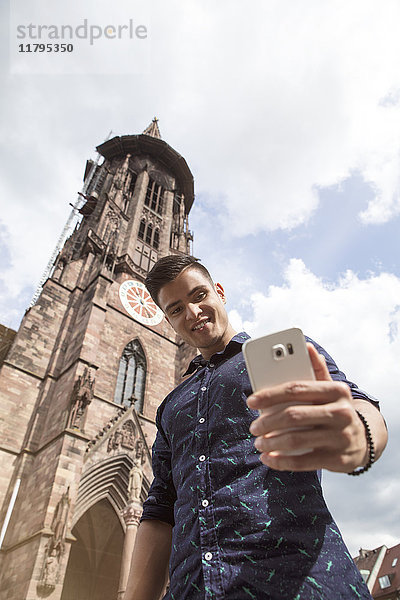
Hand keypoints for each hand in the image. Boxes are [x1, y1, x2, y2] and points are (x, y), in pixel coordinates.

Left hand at [247, 344, 368, 471]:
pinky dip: (281, 461)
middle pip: (293, 416)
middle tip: (254, 427)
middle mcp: (341, 413)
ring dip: (271, 442)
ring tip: (259, 442)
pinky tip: (268, 458)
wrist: (364, 440)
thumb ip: (316, 370)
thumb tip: (307, 346)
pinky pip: (302, 461)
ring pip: (296, 440)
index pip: (296, 389)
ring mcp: (340, 437)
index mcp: (336, 391)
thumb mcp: (330, 390)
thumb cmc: (336, 409)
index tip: (251, 402)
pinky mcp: (337, 459)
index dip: (270, 395)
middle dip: (267, 422)